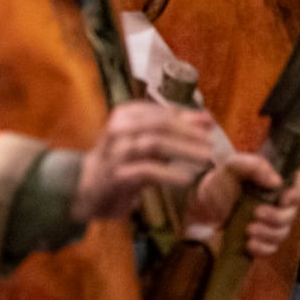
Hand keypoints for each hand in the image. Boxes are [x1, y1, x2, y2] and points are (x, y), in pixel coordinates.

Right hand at [73, 102, 215, 222]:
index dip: (187, 117)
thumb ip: (173, 129)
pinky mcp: (116, 175)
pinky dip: (169, 174)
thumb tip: (207, 118)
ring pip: (153, 144)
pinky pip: (146, 171)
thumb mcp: (146, 140)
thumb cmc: (122, 161)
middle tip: (211, 143)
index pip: (161, 111)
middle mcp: (118, 129)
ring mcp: (115, 152)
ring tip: (206, 158)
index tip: (210, 123)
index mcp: (125, 115)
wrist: (87, 187)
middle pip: (159, 124)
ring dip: (183, 150)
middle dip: (189, 132)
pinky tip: (186, 178)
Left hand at [187, 154, 299, 256]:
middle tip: (256, 213)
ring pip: (282, 233)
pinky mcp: (259, 240)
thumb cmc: (217, 184)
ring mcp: (269, 224)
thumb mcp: (231, 167)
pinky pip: (271, 249)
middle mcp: (276, 204)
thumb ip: (253, 166)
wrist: (198, 207)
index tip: (283, 199)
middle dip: (277, 217)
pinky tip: (249, 244)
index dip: (297, 194)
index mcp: (273, 184)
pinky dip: (262, 248)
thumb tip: (276, 182)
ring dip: (268, 233)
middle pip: (291, 214)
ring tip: (248, 229)